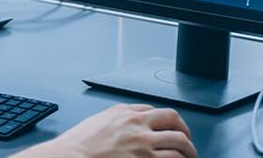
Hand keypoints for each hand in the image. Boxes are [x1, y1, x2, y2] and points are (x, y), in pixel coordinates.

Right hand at [12, 103, 195, 157]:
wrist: (72, 156)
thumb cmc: (80, 144)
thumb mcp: (98, 122)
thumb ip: (116, 119)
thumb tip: (128, 122)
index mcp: (124, 113)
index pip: (154, 110)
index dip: (165, 120)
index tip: (168, 128)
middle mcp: (137, 124)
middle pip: (172, 119)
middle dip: (184, 130)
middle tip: (187, 140)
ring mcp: (143, 143)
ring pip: (179, 141)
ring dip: (188, 149)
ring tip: (190, 156)